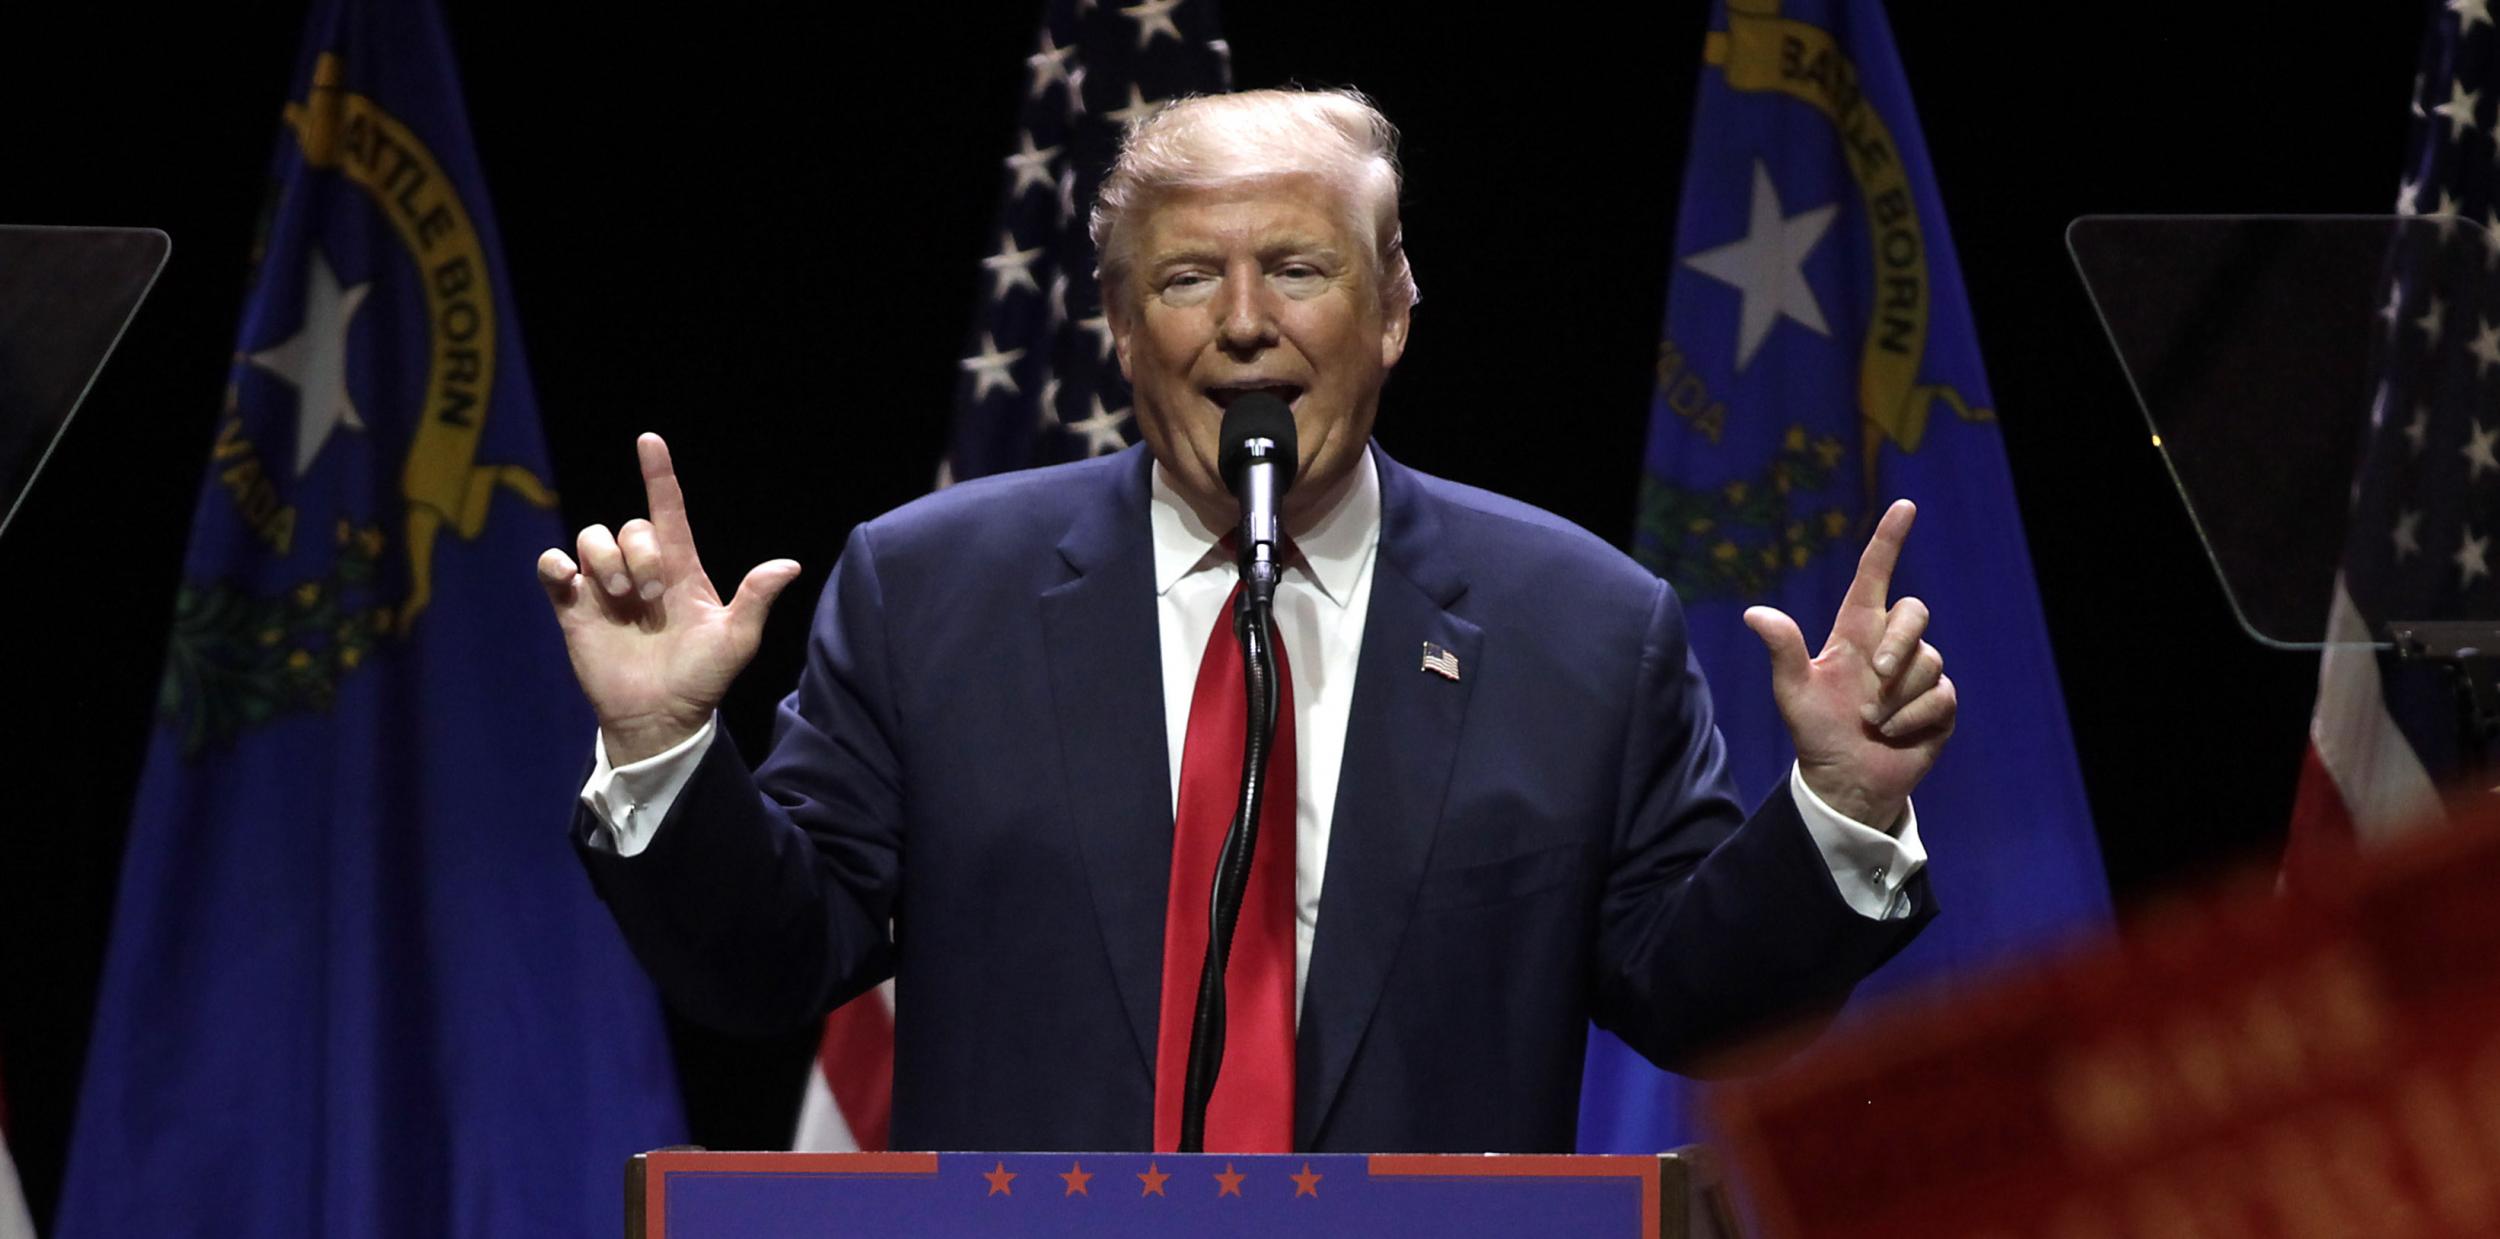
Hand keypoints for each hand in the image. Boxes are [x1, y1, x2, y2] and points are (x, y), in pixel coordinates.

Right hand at [537, 433, 803, 763]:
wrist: (659, 718)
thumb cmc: (702, 679)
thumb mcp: (736, 640)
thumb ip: (756, 600)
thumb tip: (789, 566)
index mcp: (681, 570)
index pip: (668, 510)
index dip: (659, 475)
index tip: (649, 440)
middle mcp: (641, 571)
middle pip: (629, 526)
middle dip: (639, 552)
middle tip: (650, 596)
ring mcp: (605, 588)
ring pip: (592, 537)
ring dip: (606, 561)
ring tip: (622, 600)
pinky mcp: (574, 608)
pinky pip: (554, 566)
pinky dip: (557, 565)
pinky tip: (572, 582)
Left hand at [1741, 499, 1954, 831]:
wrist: (1846, 780)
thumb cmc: (1817, 732)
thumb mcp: (1794, 693)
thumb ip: (1782, 651)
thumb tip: (1753, 614)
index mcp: (1855, 633)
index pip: (1875, 577)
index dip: (1888, 540)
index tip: (1904, 506)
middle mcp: (1891, 646)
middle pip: (1915, 613)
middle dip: (1899, 642)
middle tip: (1873, 677)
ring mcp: (1919, 674)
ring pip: (1927, 661)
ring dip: (1895, 697)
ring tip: (1871, 721)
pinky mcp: (1939, 704)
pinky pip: (1939, 696)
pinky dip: (1911, 719)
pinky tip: (1893, 734)